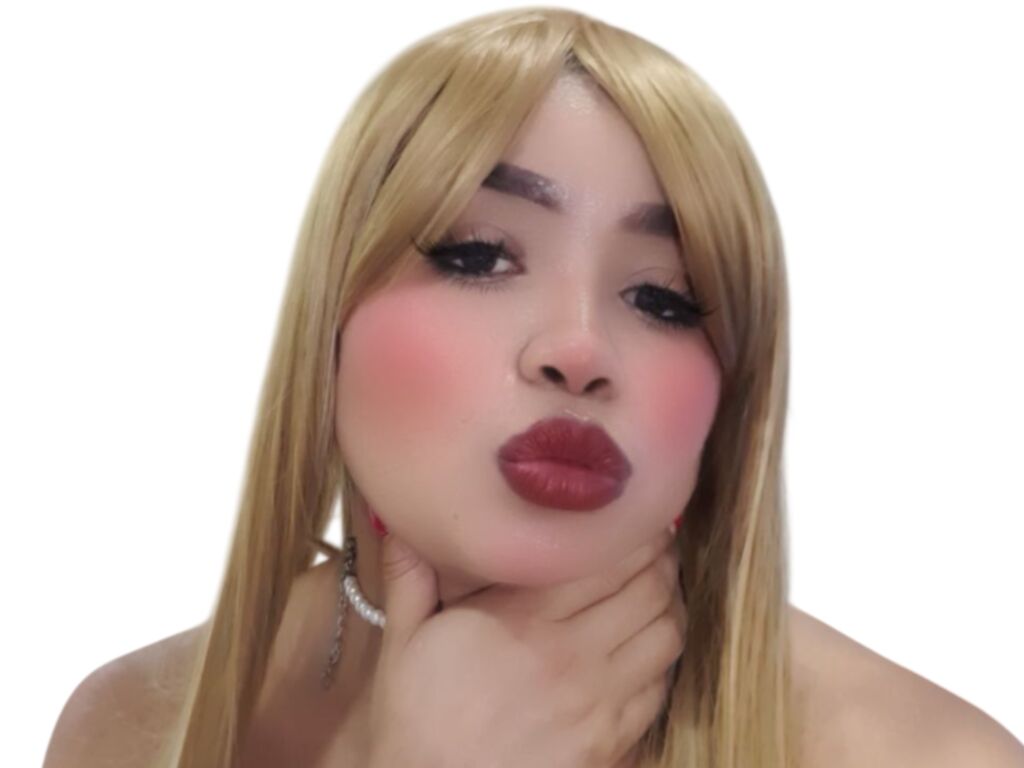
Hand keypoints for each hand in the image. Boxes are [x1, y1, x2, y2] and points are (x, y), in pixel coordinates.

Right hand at [364, 525, 686, 767]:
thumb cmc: (414, 721)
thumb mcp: (403, 642)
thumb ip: (411, 577)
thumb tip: (400, 522)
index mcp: (522, 621)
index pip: (606, 560)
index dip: (636, 532)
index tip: (638, 515)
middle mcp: (570, 656)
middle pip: (649, 589)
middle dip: (661, 560)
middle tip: (656, 545)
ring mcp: (596, 702)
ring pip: (665, 635)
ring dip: (670, 604)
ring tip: (659, 589)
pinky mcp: (610, 742)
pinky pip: (660, 688)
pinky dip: (664, 659)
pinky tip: (649, 646)